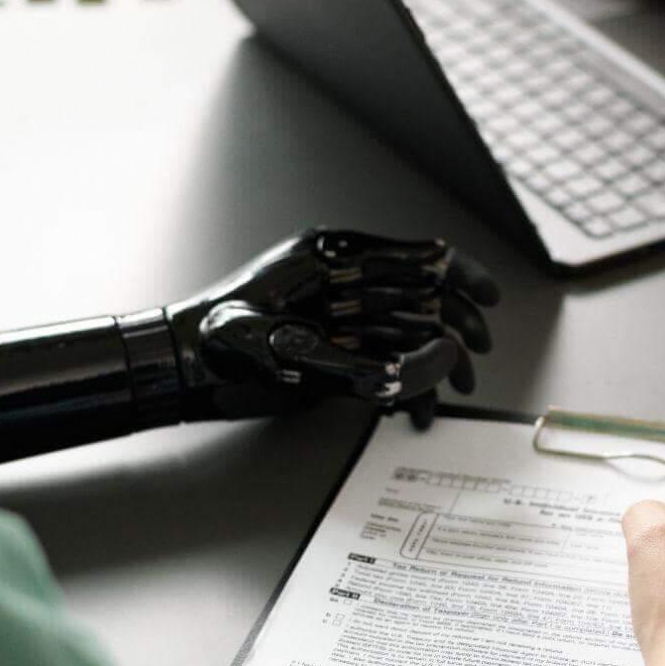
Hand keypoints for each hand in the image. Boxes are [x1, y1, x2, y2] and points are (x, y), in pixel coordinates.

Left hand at [167, 229, 499, 424]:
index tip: (487, 298)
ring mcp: (335, 312)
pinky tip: (415, 407)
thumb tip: (439, 359)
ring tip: (450, 393)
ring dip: (433, 362)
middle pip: (418, 296)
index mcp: (332, 259)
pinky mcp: (328, 343)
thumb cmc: (218, 349)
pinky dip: (403, 380)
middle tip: (476, 359)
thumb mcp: (296, 356)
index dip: (460, 276)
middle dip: (455, 329)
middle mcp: (340, 281)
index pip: (414, 258)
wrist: (177, 370)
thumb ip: (373, 365)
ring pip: (404, 329)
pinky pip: (380, 355)